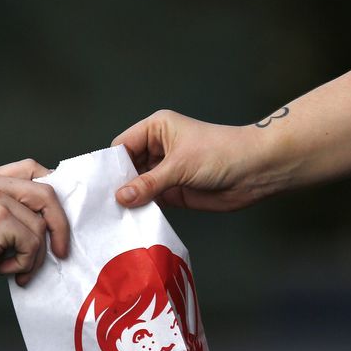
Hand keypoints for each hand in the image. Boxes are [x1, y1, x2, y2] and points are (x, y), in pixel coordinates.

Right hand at [0, 158, 68, 286]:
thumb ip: (12, 205)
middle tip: (61, 251)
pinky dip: (25, 263)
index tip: (56, 215)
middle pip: (47, 194)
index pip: (33, 168)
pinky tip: (5, 268)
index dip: (52, 189)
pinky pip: (32, 244)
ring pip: (40, 227)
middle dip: (60, 226)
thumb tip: (51, 219)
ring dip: (35, 256)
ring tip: (18, 268)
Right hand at [111, 110, 276, 210]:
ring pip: (138, 187)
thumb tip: (120, 197)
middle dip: (117, 185)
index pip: (122, 146)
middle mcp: (158, 149)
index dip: (110, 164)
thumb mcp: (179, 165)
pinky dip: (142, 210)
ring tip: (110, 217)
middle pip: (127, 168)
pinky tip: (130, 221)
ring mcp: (166, 172)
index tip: (95, 186)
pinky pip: (151, 201)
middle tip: (99, 206)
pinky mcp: (174, 192)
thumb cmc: (220, 153)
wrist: (256, 171)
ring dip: (129, 200)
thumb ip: (149, 183)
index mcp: (156, 129)